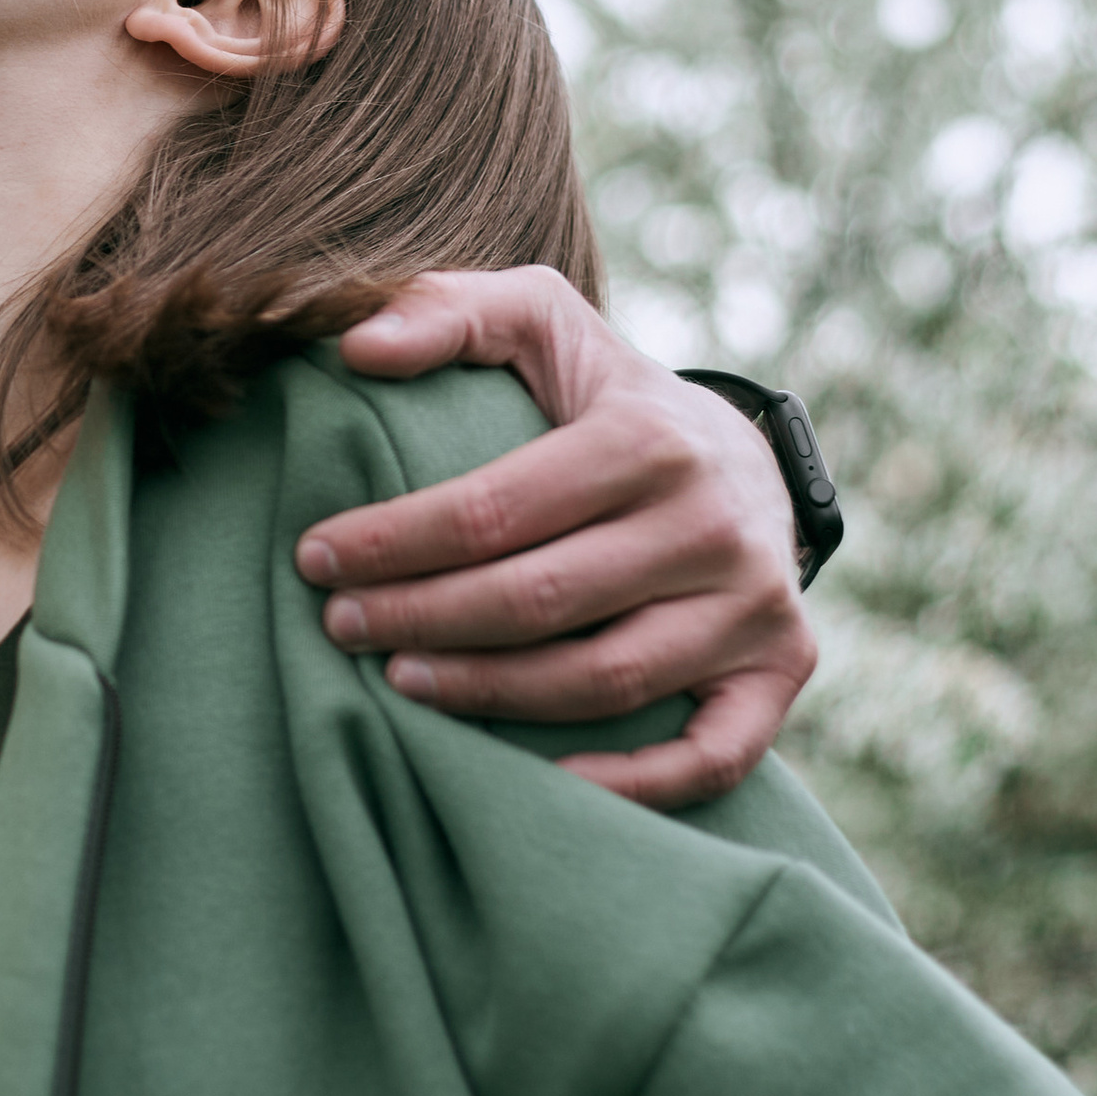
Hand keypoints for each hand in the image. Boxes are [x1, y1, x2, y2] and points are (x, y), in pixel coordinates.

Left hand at [293, 265, 813, 809]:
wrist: (741, 459)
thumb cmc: (606, 397)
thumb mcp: (539, 323)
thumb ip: (448, 312)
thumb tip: (357, 347)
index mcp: (647, 438)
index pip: (495, 509)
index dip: (395, 540)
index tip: (315, 556)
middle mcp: (712, 524)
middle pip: (540, 601)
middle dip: (421, 618)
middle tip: (338, 625)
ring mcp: (754, 606)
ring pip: (604, 680)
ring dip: (489, 696)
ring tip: (399, 682)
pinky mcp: (780, 671)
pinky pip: (706, 757)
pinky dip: (626, 783)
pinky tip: (534, 777)